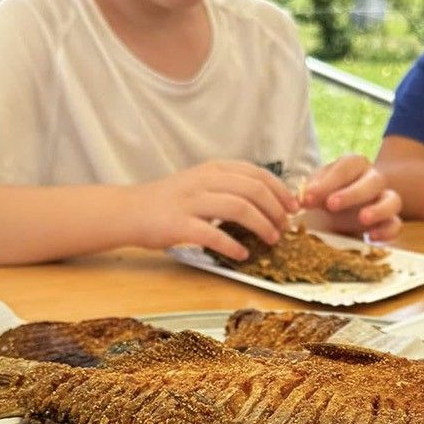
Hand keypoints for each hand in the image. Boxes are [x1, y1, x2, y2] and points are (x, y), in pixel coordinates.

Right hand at [136, 162, 298, 260]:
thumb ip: (229, 187)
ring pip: (238, 208)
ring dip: (261, 225)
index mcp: (213, 169)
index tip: (293, 207)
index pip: (257, 173)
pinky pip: (212, 234)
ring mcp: (191, 201)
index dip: (280, 190)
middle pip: (252, 189)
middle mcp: (204, 180)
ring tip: (272, 240)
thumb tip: (267, 201)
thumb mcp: (201, 183)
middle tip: (284, 227)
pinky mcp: (179, 224)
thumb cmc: (169, 201)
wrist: (130, 211)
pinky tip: (243, 254)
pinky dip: (232, 245)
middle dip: (275, 209)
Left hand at [300, 154, 402, 241]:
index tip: (309, 196)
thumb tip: (303, 199)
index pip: (347, 166)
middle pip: (373, 181)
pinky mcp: (389, 221)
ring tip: (363, 219)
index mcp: (354, 165)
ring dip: (378, 209)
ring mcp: (384, 200)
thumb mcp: (316, 190)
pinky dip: (387, 231)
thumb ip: (311, 193)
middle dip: (352, 193)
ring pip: (393, 200)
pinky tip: (371, 237)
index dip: (328, 181)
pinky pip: (396, 225)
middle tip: (331, 205)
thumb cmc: (326, 195)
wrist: (338, 212)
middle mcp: (373, 179)